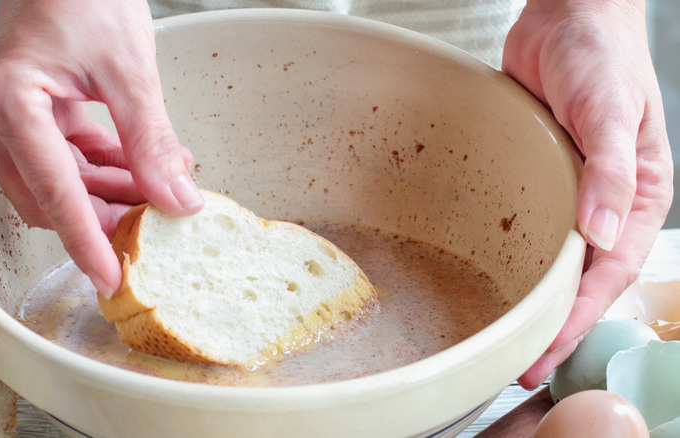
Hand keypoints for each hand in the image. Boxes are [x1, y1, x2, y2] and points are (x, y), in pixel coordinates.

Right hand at [0, 0, 203, 297]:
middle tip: (155, 227)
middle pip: (51, 197)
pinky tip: (142, 167)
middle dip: (105, 218)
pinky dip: (105, 167)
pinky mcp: (31, 111)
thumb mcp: (129, 69)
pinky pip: (66, 158)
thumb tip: (177, 199)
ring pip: (60, 183)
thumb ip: (152, 140)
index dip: (86, 241)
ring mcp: (11, 115)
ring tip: (160, 192)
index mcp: (11, 103)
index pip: (54, 193)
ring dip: (110, 193)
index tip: (111, 278)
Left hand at [502, 0, 672, 388]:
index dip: (578, 317)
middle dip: (554, 324)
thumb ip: (612, 172)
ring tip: (505, 337)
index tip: (547, 350)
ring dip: (532, 299)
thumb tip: (602, 234)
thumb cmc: (601, 55)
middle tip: (519, 364)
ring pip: (552, 259)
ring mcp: (567, 194)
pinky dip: (514, 257)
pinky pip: (526, 226)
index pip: (609, 273)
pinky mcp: (535, 178)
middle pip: (580, 278)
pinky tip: (494, 278)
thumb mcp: (612, 112)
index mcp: (638, 198)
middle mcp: (604, 204)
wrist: (565, 17)